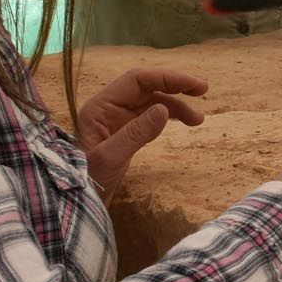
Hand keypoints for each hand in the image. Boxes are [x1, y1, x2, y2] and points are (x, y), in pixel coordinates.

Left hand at [77, 68, 207, 194]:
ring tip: (198, 119)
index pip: (137, 80)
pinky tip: (182, 122)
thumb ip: (136, 133)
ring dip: (175, 105)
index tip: (194, 86)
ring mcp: (116, 120)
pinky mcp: (124, 133)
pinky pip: (148, 117)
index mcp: (101, 106)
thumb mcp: (111, 158)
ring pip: (150, 102)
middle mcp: (108, 107)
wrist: (78, 203)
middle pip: (146, 87)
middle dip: (175, 87)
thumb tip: (163, 109)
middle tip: (203, 90)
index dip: (167, 78)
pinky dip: (167, 117)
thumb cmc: (88, 181)